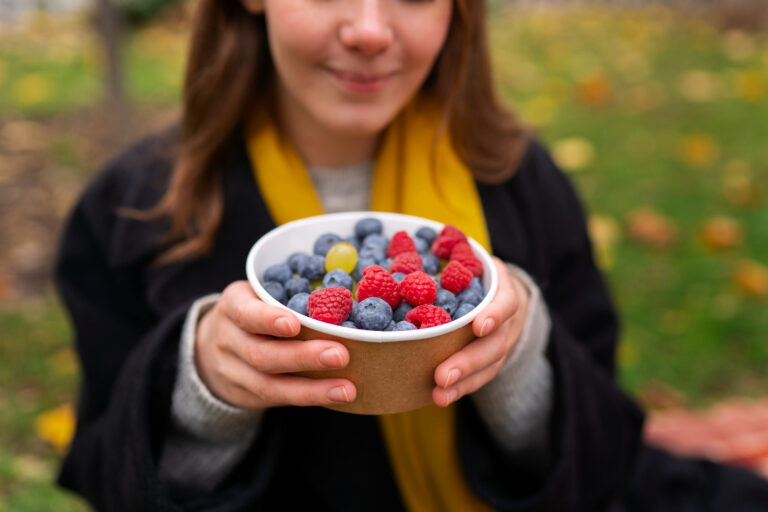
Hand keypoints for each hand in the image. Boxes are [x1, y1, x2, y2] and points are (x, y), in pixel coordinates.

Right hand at [195, 281, 356, 409]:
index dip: (269, 320)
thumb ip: (290, 294)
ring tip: (346, 389)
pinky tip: (336, 397)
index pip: (246, 313)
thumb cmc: (253, 313)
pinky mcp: (244, 396)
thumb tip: (344, 294)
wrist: (210, 347)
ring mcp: (233, 372)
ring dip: (312, 389)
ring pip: (269, 385)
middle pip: (261, 354)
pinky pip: (277, 400)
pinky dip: (308, 398)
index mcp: (233, 305)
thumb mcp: (258, 295)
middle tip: (340, 355)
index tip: (294, 324)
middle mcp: (228, 339)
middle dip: (302, 357)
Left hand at [432, 257, 528, 406]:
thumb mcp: (470, 260)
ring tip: (439, 395)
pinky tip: (439, 398)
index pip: (506, 302)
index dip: (495, 314)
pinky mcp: (492, 361)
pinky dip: (461, 389)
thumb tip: (407, 244)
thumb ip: (450, 256)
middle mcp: (507, 321)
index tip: (478, 325)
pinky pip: (480, 378)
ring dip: (463, 382)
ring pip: (488, 367)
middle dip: (469, 361)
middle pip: (494, 344)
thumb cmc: (475, 274)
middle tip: (442, 375)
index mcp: (503, 291)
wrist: (502, 294)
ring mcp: (502, 343)